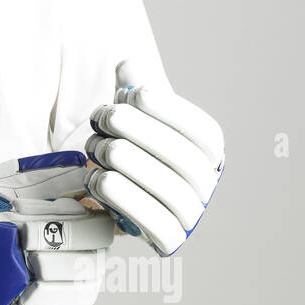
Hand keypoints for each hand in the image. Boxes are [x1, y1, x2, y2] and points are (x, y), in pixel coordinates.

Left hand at [83, 59, 224, 256]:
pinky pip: (152, 221)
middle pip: (181, 156)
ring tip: (95, 148)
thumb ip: (135, 89)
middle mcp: (208, 183)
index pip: (201, 130)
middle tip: (102, 117)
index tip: (130, 93)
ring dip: (124, 162)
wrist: (118, 197)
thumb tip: (130, 65)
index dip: (167, 108)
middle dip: (137, 131)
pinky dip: (122, 197)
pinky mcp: (170, 239)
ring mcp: (192, 214)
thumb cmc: (130, 148)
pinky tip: (97, 179)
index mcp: (209, 150)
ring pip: (167, 188)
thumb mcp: (135, 115)